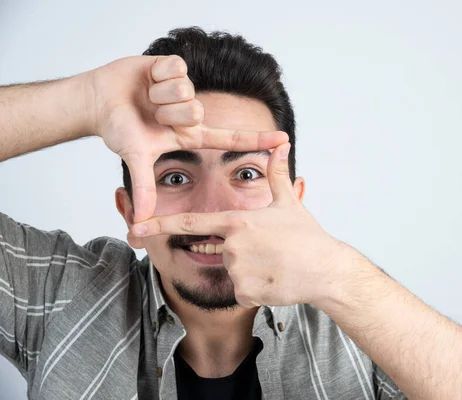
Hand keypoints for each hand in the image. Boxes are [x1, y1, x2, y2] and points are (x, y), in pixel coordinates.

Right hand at [87, 55, 287, 221]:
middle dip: (167, 114)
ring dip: (159, 95)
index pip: (230, 138)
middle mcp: (191, 112)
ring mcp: (184, 89)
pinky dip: (156, 74)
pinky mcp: (174, 66)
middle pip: (195, 111)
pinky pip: (176, 68)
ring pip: (185, 90)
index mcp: (190, 134)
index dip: (258, 140)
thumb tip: (141, 222)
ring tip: (146, 97)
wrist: (97, 100)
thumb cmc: (118, 128)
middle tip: (151, 115)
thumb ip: (144, 187)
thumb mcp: (136, 157)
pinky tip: (147, 79)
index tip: (285, 141)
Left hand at [130, 142, 349, 306]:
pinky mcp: (245, 291)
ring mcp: (238, 269)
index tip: (136, 226)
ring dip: (250, 272)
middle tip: (269, 252)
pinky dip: (256, 288)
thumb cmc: (308, 236)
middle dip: (240, 253)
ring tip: (275, 266)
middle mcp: (233, 244)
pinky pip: (242, 291)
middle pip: (220, 251)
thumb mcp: (289, 203)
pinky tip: (275, 280)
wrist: (326, 270)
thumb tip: (281, 145)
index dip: (161, 224)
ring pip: (232, 272)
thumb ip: (277, 174)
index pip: (191, 223)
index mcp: (237, 221)